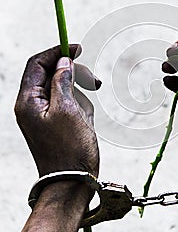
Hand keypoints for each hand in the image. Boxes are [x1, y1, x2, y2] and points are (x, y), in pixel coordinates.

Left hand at [14, 45, 100, 177]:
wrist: (72, 183)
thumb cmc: (70, 149)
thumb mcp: (68, 109)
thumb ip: (62, 80)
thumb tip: (63, 61)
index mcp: (28, 101)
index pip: (37, 64)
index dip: (57, 52)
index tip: (78, 48)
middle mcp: (31, 106)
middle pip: (52, 74)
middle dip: (74, 75)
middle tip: (95, 82)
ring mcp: (43, 116)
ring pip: (63, 89)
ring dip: (80, 93)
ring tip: (88, 112)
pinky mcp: (55, 124)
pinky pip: (69, 104)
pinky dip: (80, 106)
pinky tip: (86, 121)